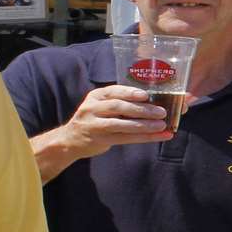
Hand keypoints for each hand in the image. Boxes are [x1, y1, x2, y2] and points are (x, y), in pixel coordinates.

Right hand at [62, 85, 176, 157]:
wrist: (70, 140)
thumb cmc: (94, 120)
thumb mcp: (100, 106)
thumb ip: (119, 102)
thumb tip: (152, 102)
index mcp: (96, 96)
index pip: (114, 91)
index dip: (130, 92)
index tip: (146, 95)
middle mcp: (93, 108)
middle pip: (118, 107)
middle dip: (142, 109)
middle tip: (161, 112)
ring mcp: (94, 125)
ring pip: (121, 124)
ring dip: (144, 125)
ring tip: (161, 125)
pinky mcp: (99, 140)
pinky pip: (124, 138)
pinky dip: (143, 137)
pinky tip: (157, 136)